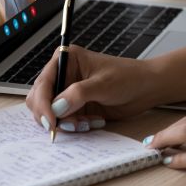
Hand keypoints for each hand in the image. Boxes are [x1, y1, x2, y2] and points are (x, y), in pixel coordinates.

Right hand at [25, 45, 156, 131]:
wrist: (146, 88)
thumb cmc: (128, 77)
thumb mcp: (103, 84)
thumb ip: (78, 94)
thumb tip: (56, 108)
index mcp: (66, 59)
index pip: (43, 83)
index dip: (43, 104)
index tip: (50, 122)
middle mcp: (63, 75)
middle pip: (39, 100)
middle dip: (52, 116)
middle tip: (70, 125)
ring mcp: (67, 92)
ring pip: (50, 114)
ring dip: (67, 123)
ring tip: (87, 122)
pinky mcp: (75, 107)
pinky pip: (65, 122)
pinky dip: (76, 126)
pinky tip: (93, 121)